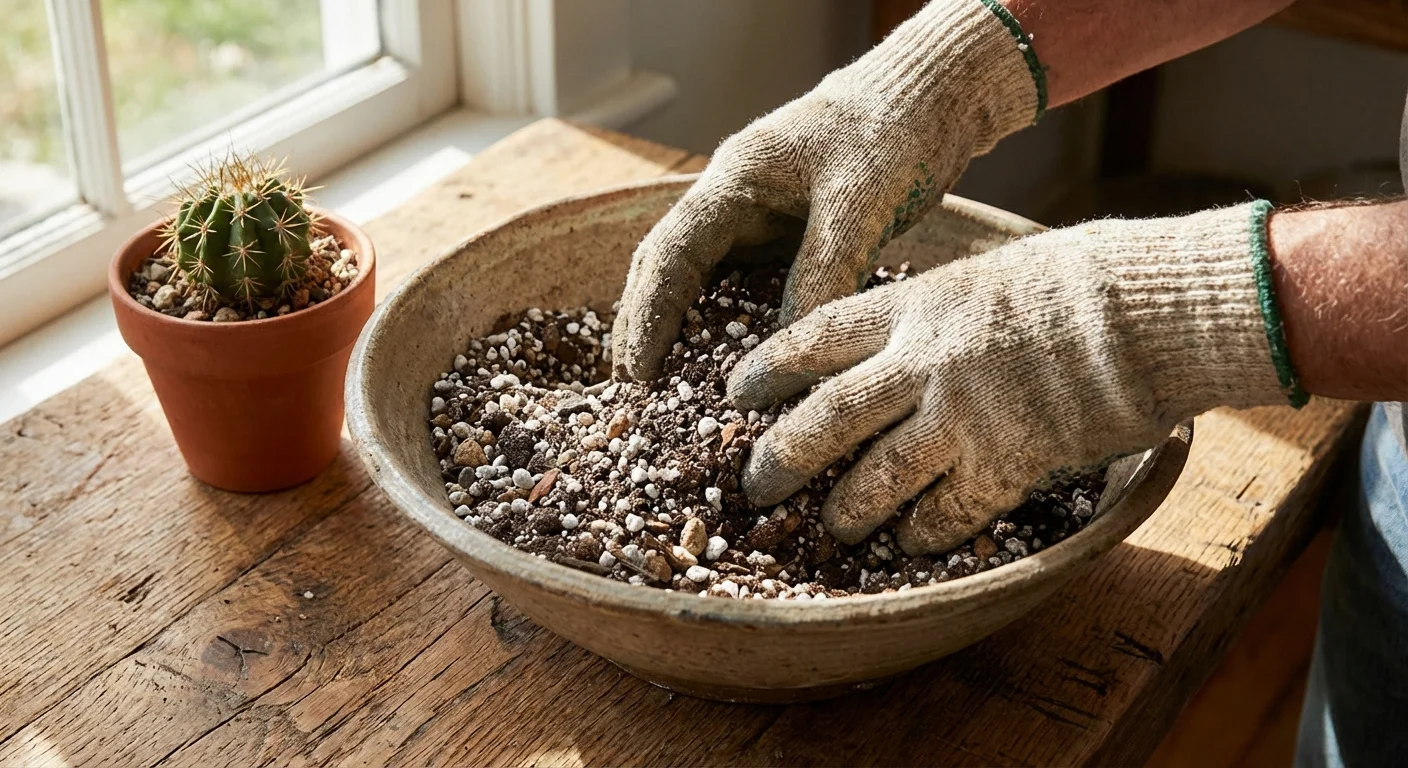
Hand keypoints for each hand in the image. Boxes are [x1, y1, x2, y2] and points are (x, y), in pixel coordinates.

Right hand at [612, 0, 1043, 380]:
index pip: (671, 253)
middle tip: (638, 389)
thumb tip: (789, 347)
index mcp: (734, 181)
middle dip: (648, 326)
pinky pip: (748, 289)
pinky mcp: (789, 239)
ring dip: (685, 330)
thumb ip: (824, 270)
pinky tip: (737, 369)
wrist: (929, 100)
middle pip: (670, 269)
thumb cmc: (891, 132)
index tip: (637, 369)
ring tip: (672, 390)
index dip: (648, 314)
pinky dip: (735, 328)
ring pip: (705, 282)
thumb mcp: (859, 202)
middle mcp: (734, 203)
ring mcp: (759, 221)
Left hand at [727, 202, 1299, 554]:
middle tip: (756, 486)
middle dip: (782, 457)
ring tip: (830, 528)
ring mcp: (960, 416)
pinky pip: (945, 514)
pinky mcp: (1005, 463)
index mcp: (914, 306)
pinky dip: (922, 534)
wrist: (1146, 311)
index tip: (734, 391)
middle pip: (826, 417)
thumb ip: (934, 310)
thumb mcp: (986, 274)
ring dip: (845, 510)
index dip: (767, 366)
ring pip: (874, 478)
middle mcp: (922, 362)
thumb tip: (903, 336)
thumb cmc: (1078, 282)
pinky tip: (910, 545)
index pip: (814, 336)